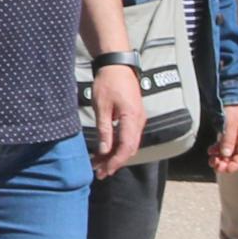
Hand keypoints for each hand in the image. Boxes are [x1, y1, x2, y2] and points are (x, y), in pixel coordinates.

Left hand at [89, 58, 142, 173]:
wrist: (117, 65)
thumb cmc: (108, 82)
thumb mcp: (102, 106)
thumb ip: (104, 129)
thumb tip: (104, 150)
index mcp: (132, 118)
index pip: (127, 147)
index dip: (116, 162)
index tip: (104, 171)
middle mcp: (139, 121)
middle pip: (129, 149)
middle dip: (114, 162)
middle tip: (99, 173)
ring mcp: (138, 119)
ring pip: (129, 144)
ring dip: (115, 155)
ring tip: (99, 164)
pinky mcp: (134, 117)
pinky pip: (128, 136)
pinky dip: (117, 145)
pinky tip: (105, 151)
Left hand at [209, 102, 237, 174]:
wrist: (230, 96)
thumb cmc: (234, 107)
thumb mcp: (230, 123)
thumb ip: (228, 139)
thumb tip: (226, 153)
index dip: (235, 164)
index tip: (225, 169)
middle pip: (235, 157)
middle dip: (225, 163)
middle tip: (216, 165)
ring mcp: (235, 138)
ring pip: (228, 153)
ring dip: (220, 158)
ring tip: (212, 160)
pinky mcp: (228, 135)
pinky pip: (223, 147)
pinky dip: (217, 150)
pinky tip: (211, 151)